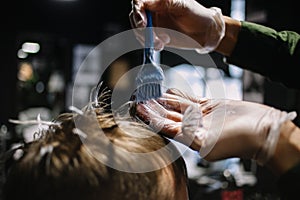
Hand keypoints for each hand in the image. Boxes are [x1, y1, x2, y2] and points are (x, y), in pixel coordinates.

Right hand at [129, 0, 224, 52]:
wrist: (205, 33)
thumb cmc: (198, 15)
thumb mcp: (183, 6)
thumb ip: (166, 3)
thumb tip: (149, 2)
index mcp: (159, 0)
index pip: (139, 2)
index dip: (137, 13)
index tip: (143, 25)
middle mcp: (153, 10)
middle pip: (135, 17)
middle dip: (141, 30)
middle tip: (152, 38)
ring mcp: (153, 23)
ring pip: (139, 30)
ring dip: (147, 39)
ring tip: (161, 43)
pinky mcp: (156, 35)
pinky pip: (145, 40)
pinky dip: (150, 45)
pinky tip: (161, 45)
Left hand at [134, 88, 295, 164]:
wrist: (261, 130)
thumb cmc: (237, 141)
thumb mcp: (207, 143)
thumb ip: (187, 136)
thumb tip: (168, 130)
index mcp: (190, 138)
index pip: (165, 127)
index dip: (151, 118)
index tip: (139, 109)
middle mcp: (193, 127)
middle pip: (168, 115)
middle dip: (154, 107)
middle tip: (140, 98)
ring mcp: (200, 116)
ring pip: (177, 106)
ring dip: (164, 99)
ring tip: (150, 92)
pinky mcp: (210, 107)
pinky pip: (190, 99)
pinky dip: (179, 94)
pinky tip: (168, 90)